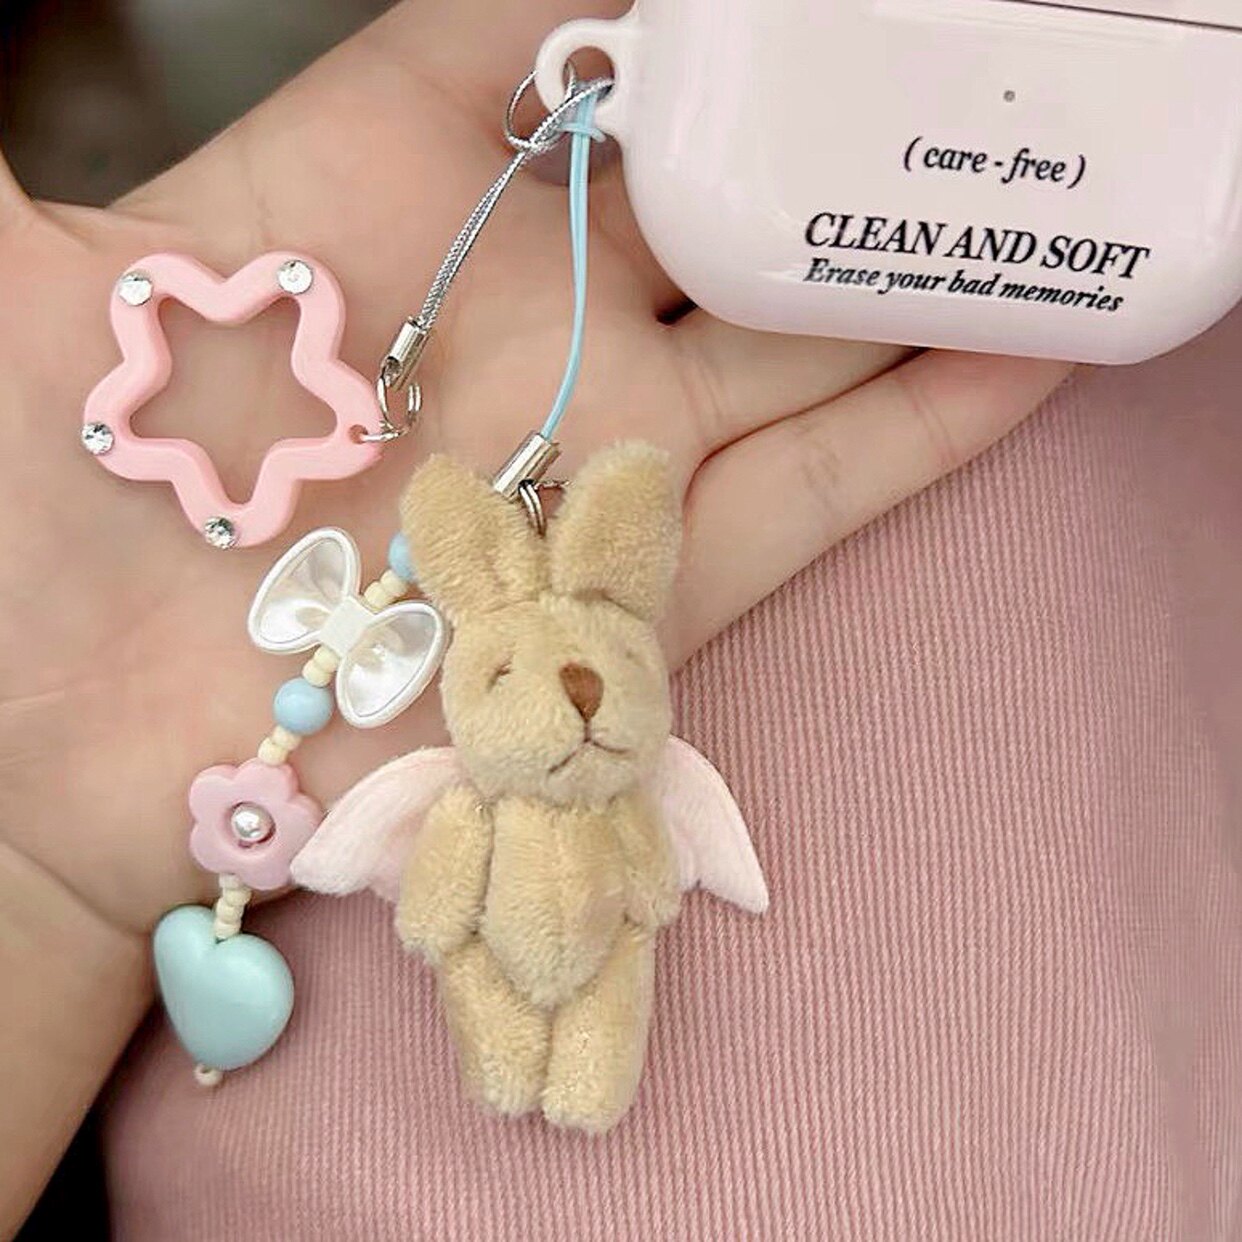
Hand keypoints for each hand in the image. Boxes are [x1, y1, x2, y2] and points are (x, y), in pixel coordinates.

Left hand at [0, 0, 1068, 937]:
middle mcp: (514, 323)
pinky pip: (811, 495)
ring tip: (1035, 200)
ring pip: (795, 338)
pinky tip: (1029, 360)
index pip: (554, 50)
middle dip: (829, 133)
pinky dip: (921, 433)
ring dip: (911, 272)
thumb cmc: (21, 517)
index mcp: (378, 202)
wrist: (67, 761)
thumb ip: (77, 117)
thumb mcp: (24, 275)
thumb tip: (128, 9)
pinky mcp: (639, 595)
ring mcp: (593, 458)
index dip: (664, 11)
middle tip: (959, 75)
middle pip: (714, 191)